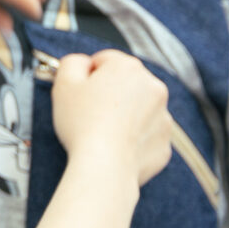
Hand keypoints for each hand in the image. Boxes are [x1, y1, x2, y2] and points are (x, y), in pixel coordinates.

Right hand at [50, 50, 171, 186]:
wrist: (105, 167)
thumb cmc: (84, 126)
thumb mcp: (64, 83)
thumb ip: (72, 63)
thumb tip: (82, 63)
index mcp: (128, 68)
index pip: (105, 61)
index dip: (87, 76)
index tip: (80, 93)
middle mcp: (152, 87)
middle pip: (125, 83)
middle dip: (108, 94)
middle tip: (88, 113)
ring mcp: (163, 116)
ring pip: (138, 109)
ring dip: (123, 115)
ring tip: (102, 132)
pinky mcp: (164, 142)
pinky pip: (145, 134)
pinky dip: (133, 138)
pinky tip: (114, 146)